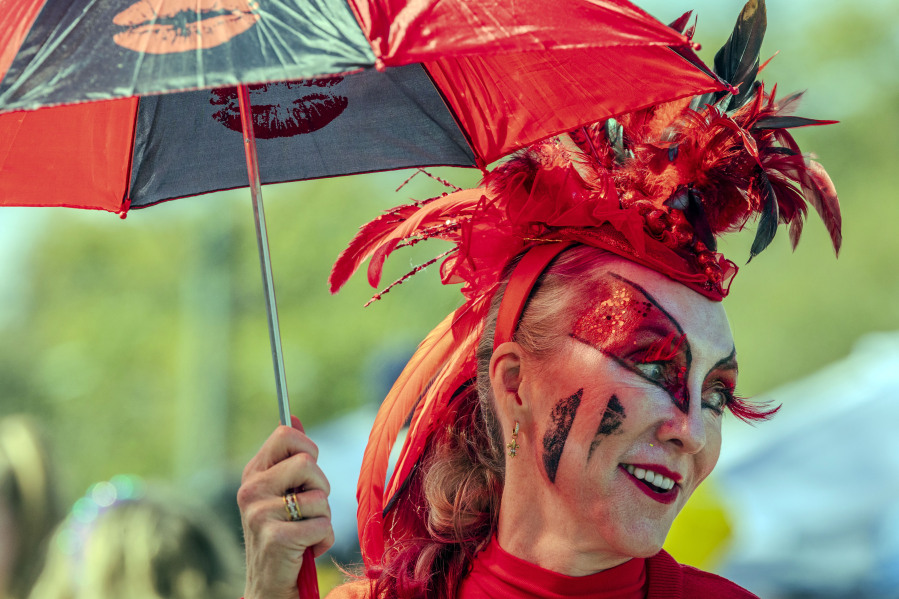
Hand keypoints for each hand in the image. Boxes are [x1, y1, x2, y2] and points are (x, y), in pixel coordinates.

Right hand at [238, 415, 333, 598]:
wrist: (270, 585)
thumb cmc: (283, 534)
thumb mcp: (282, 492)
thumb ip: (289, 458)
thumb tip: (294, 418)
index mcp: (253, 474)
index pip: (285, 434)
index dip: (308, 448)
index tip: (307, 472)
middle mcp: (251, 490)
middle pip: (307, 462)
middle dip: (320, 487)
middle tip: (307, 509)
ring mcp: (260, 514)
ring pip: (319, 497)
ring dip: (323, 518)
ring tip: (305, 532)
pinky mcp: (276, 538)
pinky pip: (322, 525)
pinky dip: (323, 540)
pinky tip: (306, 550)